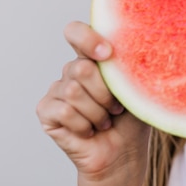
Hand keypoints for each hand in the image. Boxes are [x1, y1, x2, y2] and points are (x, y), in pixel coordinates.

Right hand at [36, 21, 149, 185]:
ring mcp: (57, 90)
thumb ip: (130, 66)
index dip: (87, 38)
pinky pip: (64, 110)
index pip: (76, 32)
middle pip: (80, 67)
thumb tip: (139, 47)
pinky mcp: (46, 111)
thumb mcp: (137, 88)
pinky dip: (83, 124)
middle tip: (115, 107)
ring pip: (73, 90)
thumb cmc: (132, 119)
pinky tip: (89, 130)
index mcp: (93, 58)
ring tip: (105, 120)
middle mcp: (72, 70)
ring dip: (96, 112)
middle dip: (104, 92)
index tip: (107, 54)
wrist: (123, 153)